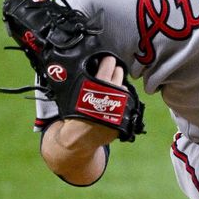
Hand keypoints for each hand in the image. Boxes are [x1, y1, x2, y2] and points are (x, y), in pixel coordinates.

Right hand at [40, 56, 123, 183]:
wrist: (78, 140)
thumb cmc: (72, 114)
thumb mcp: (71, 95)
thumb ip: (78, 78)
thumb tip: (74, 59)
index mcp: (98, 86)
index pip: (108, 64)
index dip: (106, 60)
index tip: (104, 59)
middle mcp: (111, 94)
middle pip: (119, 72)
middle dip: (114, 70)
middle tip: (108, 71)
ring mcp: (120, 106)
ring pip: (124, 87)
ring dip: (118, 85)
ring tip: (110, 88)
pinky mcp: (124, 116)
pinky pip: (127, 102)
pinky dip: (121, 100)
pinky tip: (113, 101)